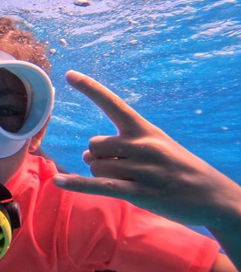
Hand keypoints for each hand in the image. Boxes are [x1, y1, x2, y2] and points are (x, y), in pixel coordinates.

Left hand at [53, 71, 239, 227]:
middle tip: (123, 167)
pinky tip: (57, 182)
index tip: (69, 73)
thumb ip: (122, 145)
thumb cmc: (180, 169)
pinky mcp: (138, 192)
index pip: (112, 103)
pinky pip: (98, 186)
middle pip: (93, 146)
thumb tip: (87, 155)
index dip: (89, 88)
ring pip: (95, 167)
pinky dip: (76, 184)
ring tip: (130, 180)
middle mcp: (141, 145)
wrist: (214, 197)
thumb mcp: (158, 145)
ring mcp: (140, 170)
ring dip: (103, 175)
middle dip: (99, 157)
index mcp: (145, 129)